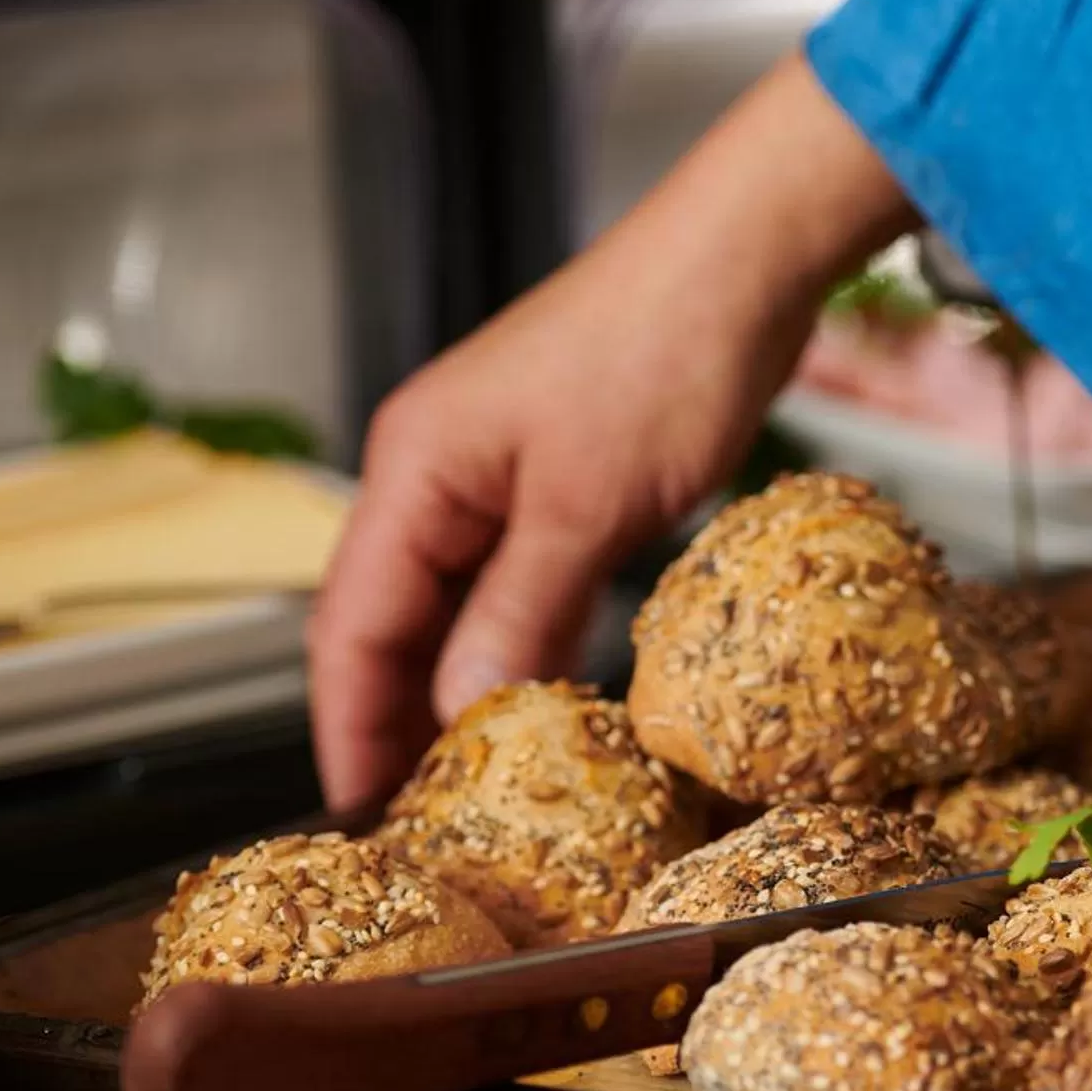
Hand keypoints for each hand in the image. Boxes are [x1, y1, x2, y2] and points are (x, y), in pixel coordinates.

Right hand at [307, 54, 913, 809]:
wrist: (744, 264)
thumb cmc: (661, 352)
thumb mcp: (586, 504)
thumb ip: (518, 611)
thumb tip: (459, 711)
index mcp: (415, 470)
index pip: (349, 623)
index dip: (347, 726)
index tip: (356, 814)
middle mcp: (440, 477)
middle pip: (390, 624)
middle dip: (393, 723)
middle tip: (414, 826)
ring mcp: (500, 481)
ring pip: (456, 611)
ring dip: (457, 694)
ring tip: (467, 791)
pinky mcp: (562, 487)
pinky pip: (520, 587)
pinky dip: (520, 648)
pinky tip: (536, 708)